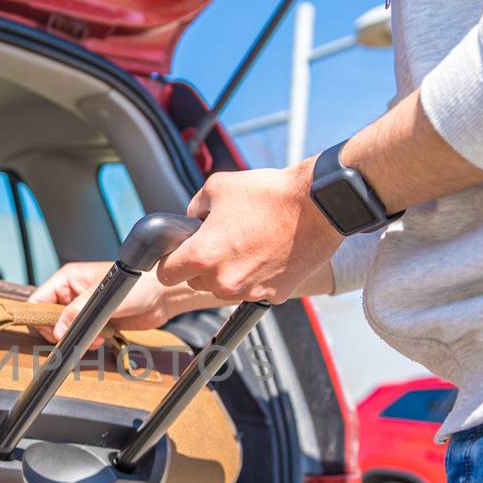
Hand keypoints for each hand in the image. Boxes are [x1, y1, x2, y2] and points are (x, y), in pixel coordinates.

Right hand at [29, 261, 198, 340]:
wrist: (163, 295)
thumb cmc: (138, 284)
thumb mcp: (102, 297)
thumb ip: (76, 313)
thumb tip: (57, 331)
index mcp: (68, 278)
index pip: (39, 299)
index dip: (41, 318)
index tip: (51, 332)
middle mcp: (73, 293)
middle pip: (49, 318)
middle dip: (61, 332)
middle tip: (75, 337)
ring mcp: (84, 308)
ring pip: (65, 330)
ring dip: (77, 338)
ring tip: (93, 337)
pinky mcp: (96, 321)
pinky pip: (81, 336)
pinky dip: (88, 341)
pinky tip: (101, 338)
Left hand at [157, 160, 341, 302]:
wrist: (317, 205)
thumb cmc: (269, 194)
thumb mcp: (217, 187)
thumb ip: (194, 208)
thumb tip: (191, 219)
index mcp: (202, 256)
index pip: (166, 274)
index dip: (171, 260)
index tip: (179, 253)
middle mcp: (223, 281)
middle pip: (196, 282)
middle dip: (202, 264)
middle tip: (222, 240)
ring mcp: (250, 292)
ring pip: (226, 288)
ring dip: (230, 272)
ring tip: (248, 244)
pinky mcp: (275, 295)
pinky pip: (255, 290)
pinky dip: (258, 277)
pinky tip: (269, 254)